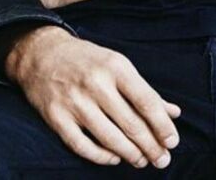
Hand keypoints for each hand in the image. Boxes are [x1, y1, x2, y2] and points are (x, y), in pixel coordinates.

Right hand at [6, 25, 181, 168]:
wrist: (42, 53)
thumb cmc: (87, 60)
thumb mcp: (118, 65)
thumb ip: (144, 90)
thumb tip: (174, 113)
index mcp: (115, 66)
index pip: (146, 101)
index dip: (162, 125)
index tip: (173, 142)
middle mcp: (96, 83)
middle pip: (130, 124)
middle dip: (151, 146)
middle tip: (162, 160)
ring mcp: (75, 102)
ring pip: (110, 138)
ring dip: (131, 155)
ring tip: (143, 161)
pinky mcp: (56, 117)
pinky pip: (82, 146)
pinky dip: (102, 157)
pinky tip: (115, 159)